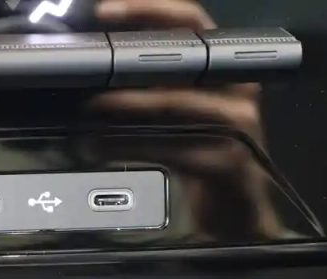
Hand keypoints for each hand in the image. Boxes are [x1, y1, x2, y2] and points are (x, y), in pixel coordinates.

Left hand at [90, 0, 283, 240]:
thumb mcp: (179, 115)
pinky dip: (133, 146)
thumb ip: (153, 88)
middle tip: (88, 69)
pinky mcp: (228, 162)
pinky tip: (103, 147)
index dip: (150, 10)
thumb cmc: (203, 156)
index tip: (105, 11)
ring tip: (89, 111)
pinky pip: (173, 148)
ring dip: (125, 106)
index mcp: (223, 70)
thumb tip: (99, 71)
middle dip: (130, 62)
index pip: (191, 22)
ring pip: (173, 104)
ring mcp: (238, 126)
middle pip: (183, 59)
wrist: (234, 211)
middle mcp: (237, 90)